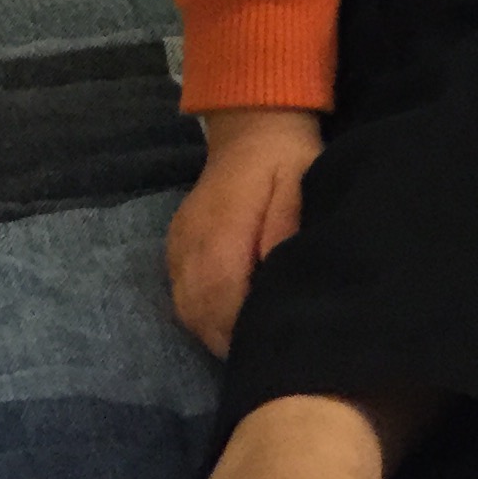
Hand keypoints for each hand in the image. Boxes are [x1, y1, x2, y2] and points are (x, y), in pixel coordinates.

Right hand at [166, 108, 323, 355]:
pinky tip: (231, 317)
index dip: (244, 334)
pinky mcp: (176, 247)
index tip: (272, 346)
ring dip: (217, 331)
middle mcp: (189, 246)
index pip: (222, 303)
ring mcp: (177, 247)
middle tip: (266, 352)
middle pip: (200, 316)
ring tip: (251, 340)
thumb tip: (276, 278)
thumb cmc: (286, 160)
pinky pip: (183, 296)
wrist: (252, 126)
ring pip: (188, 311)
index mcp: (220, 233)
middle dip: (231, 342)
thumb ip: (285, 233)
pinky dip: (205, 314)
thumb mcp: (301, 188)